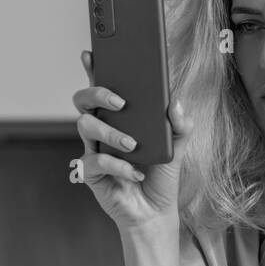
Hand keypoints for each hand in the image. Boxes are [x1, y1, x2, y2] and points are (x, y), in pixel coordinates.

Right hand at [72, 49, 192, 228]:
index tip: (92, 53)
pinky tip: (135, 174)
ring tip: (133, 146)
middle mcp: (102, 130)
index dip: (94, 69)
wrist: (154, 212)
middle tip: (120, 101)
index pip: (103, 89)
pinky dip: (118, 166)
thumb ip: (180, 126)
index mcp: (120, 119)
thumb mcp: (177, 148)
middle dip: (97, 93)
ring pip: (85, 126)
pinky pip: (94, 161)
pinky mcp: (91, 172)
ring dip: (111, 133)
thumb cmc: (160, 176)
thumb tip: (175, 102)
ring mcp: (93, 149)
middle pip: (84, 100)